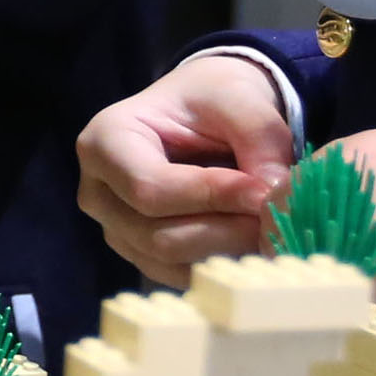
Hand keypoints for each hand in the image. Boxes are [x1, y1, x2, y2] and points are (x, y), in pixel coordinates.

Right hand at [76, 54, 298, 285]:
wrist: (203, 112)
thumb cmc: (211, 98)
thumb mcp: (239, 99)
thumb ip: (259, 139)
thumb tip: (274, 195)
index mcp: (104, 142)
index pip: (149, 188)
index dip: (210, 196)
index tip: (264, 192)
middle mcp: (97, 192)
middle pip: (158, 236)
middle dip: (225, 230)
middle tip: (278, 217)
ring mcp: (116, 230)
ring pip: (171, 263)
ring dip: (228, 251)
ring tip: (270, 227)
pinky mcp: (141, 255)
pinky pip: (182, 276)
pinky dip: (222, 263)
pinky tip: (252, 241)